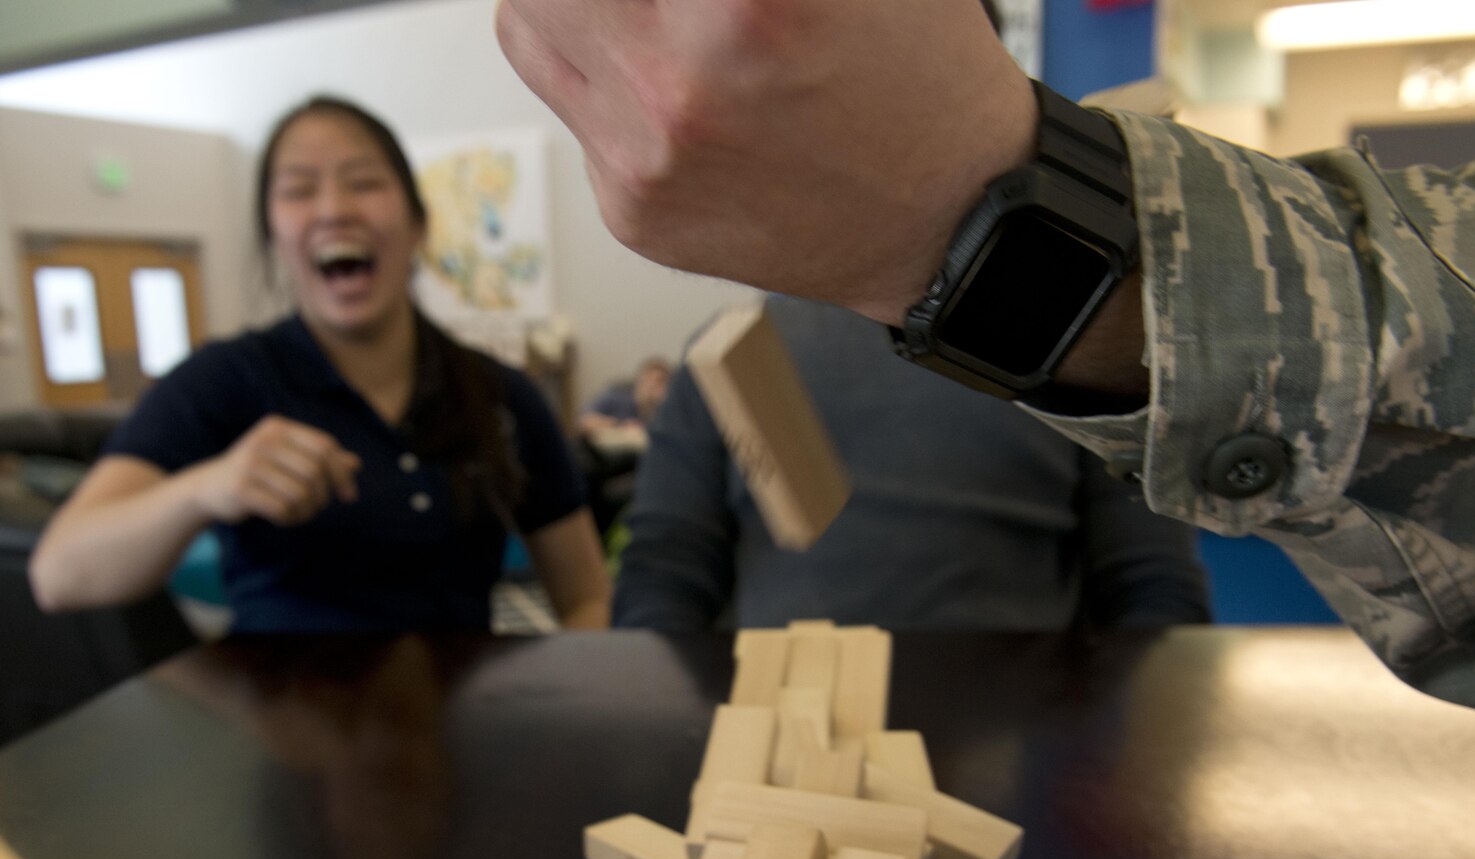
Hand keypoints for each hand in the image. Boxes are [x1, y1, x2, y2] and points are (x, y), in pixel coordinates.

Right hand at [190, 415, 360, 525]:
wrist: (209, 487)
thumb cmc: (258, 473)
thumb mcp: (287, 460)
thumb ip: (320, 459)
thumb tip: (355, 464)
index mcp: (278, 428)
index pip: (324, 447)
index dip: (342, 473)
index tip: (349, 496)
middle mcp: (264, 441)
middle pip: (315, 471)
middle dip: (324, 496)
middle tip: (317, 507)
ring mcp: (250, 464)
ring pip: (301, 494)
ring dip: (307, 511)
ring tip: (298, 513)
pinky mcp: (240, 488)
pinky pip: (282, 510)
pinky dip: (290, 519)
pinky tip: (283, 519)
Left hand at [496, 0, 1035, 322]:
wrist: (945, 219)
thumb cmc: (917, 69)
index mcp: (745, 1)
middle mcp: (679, 79)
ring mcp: (646, 154)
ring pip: (528, 28)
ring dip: (571, 4)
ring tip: (648, 13)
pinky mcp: (634, 211)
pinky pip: (576, 116)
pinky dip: (612, 88)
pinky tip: (688, 95)